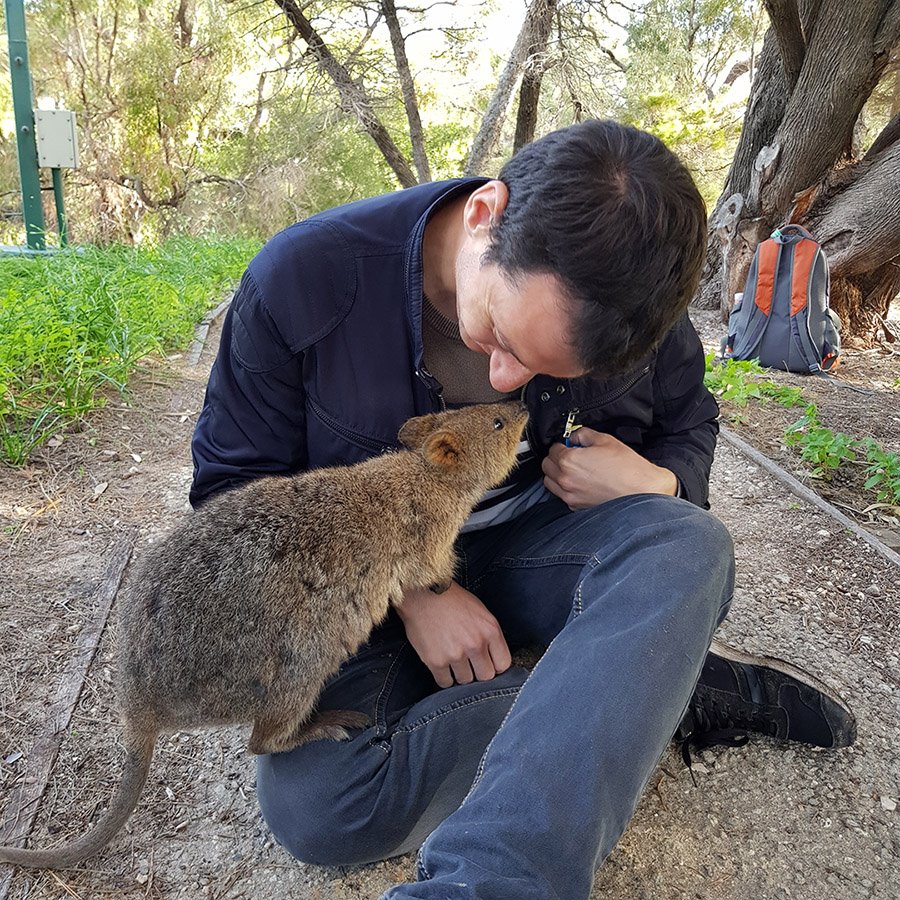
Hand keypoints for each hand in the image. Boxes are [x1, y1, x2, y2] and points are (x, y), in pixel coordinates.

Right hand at [397, 582, 511, 688]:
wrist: (422, 594)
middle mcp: (475, 644)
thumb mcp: (481, 612)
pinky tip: (442, 663)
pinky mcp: (436, 661)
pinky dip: (444, 677)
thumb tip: (494, 659)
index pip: (503, 665)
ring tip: (452, 659)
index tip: (487, 664)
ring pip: (465, 681)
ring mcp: (455, 654)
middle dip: (478, 672)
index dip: (495, 666)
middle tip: (469, 664)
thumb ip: (490, 636)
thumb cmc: (452, 601)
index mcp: (490, 630)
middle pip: (486, 677)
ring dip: (459, 674)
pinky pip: (445, 683)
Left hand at [541, 428, 677, 508]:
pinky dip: (565, 488)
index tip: (569, 445)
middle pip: (547, 466)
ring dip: (556, 474)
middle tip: (570, 455)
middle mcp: (565, 480)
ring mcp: (570, 496)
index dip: (561, 445)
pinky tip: (580, 483)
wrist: (642, 492)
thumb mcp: (606, 440)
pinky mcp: (576, 507)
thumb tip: (575, 436)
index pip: (552, 449)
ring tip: (573, 470)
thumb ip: (584, 434)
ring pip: (549, 482)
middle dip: (556, 458)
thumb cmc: (628, 468)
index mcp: (569, 460)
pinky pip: (561, 495)